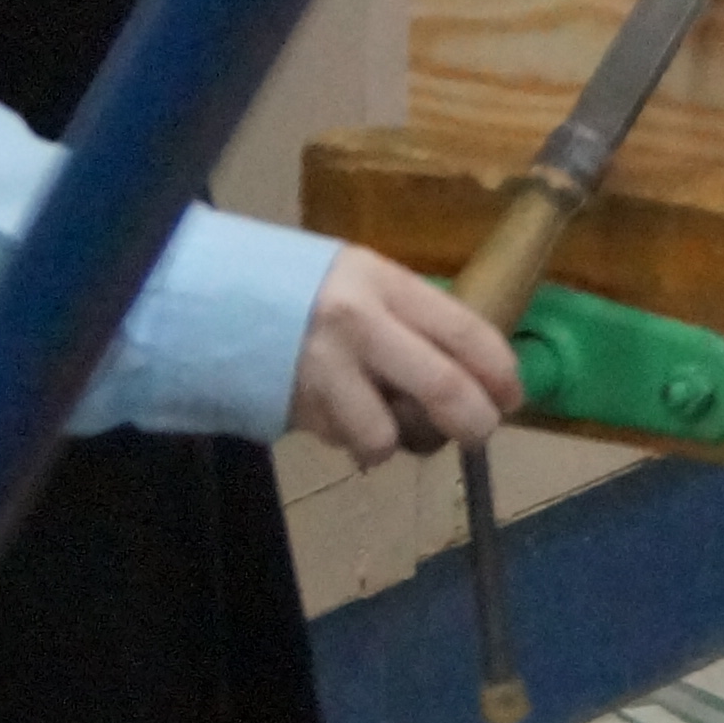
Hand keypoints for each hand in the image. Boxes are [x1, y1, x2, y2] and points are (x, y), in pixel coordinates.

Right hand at [290, 247, 525, 464]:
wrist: (209, 297)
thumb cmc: (303, 288)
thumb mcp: (363, 280)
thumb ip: (412, 317)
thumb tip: (473, 369)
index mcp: (384, 283)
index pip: (464, 330)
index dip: (500, 371)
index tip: (513, 395)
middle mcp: (358, 325)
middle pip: (441, 387)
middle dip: (474, 421)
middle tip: (480, 433)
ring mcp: (323, 371)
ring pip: (387, 434)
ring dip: (399, 442)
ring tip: (392, 429)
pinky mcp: (293, 408)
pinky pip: (344, 439)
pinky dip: (353, 440)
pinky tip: (343, 417)